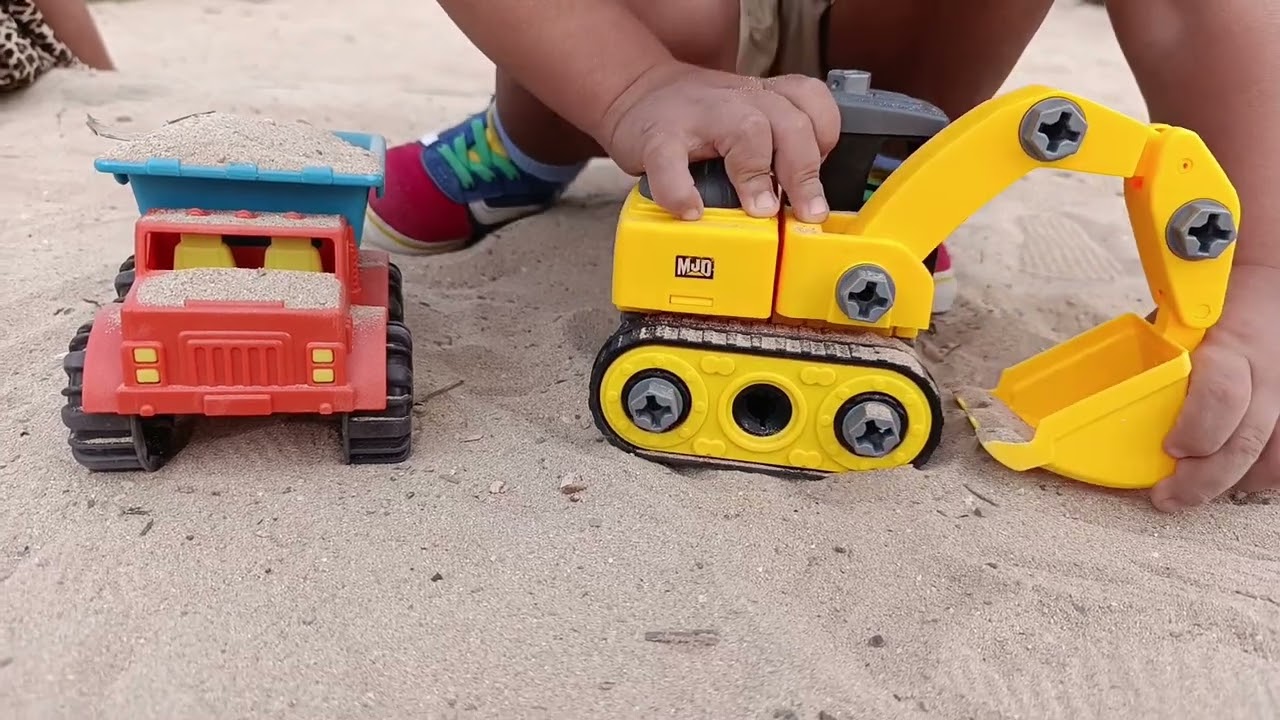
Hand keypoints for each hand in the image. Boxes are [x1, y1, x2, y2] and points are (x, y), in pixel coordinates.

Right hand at [596, 61, 840, 221]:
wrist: (635, 90)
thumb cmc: (697, 117)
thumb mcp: (744, 119)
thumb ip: (775, 150)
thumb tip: (803, 205)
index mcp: (763, 97)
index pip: (811, 103)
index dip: (825, 139)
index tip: (818, 179)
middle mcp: (738, 99)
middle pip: (789, 123)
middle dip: (803, 172)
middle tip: (806, 213)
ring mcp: (698, 115)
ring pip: (745, 129)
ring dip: (757, 175)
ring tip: (757, 212)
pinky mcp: (657, 137)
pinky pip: (672, 162)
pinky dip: (681, 190)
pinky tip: (690, 211)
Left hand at [1152, 263, 1279, 510]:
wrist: (1274, 288)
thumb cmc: (1216, 306)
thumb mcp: (1183, 320)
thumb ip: (1161, 355)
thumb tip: (1111, 394)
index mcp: (1234, 346)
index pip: (1222, 393)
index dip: (1198, 428)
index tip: (1171, 448)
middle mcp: (1270, 376)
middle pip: (1246, 442)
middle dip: (1203, 480)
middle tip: (1166, 498)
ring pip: (1272, 462)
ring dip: (1231, 484)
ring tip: (1193, 493)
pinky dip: (1256, 477)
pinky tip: (1228, 480)